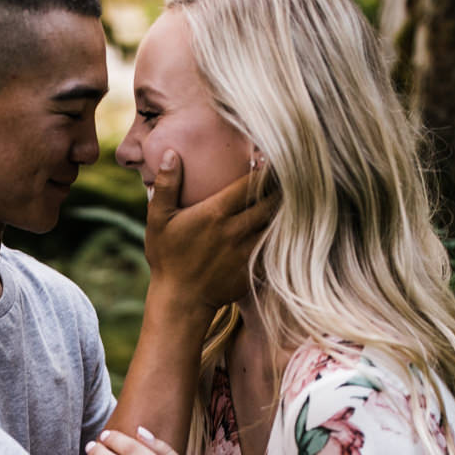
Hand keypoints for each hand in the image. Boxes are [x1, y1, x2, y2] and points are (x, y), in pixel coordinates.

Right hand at [142, 151, 277, 315]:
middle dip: (281, 187)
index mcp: (216, 213)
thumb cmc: (167, 258)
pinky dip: (282, 236)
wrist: (180, 301)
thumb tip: (170, 154)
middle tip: (291, 175)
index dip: (264, 170)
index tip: (271, 159)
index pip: (250, 184)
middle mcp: (236, 230)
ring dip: (284, 210)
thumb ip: (166, 186)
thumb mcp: (158, 220)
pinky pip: (274, 247)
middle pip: (270, 202)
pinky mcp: (254, 268)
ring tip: (295, 197)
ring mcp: (247, 250)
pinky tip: (288, 227)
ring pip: (276, 224)